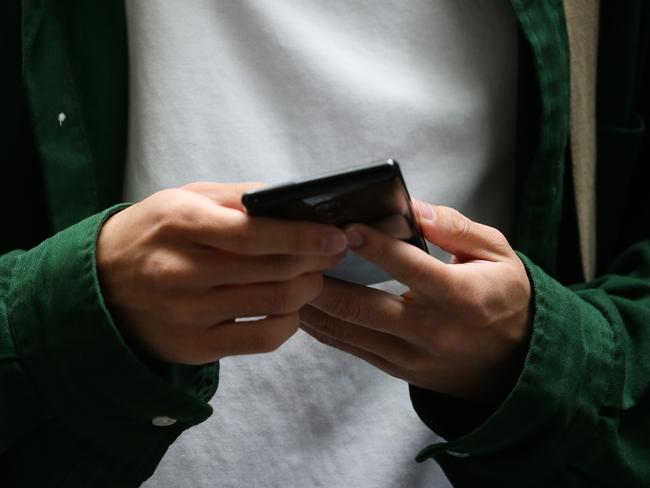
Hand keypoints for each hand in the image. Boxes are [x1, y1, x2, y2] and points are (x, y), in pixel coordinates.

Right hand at [97, 182, 346, 364]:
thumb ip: (237, 196)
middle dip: (314, 261)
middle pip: (272, 271)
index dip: (304, 236)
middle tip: (331, 253)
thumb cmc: (154, 232)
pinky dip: (288, 323)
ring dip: (307, 289)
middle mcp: (179, 270)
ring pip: (272, 304)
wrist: (100, 284)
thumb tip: (293, 200)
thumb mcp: (185, 198)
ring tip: (314, 276)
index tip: (335, 236)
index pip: (254, 233)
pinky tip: (291, 308)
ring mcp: (185, 314)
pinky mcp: (192, 346)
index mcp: (180, 223)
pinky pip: (260, 341)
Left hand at [300, 201, 531, 400]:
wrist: (517, 365)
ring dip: (312, 303)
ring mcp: (411, 355)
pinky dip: (323, 326)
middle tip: (294, 252)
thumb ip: (456, 228)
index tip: (343, 225)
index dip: (372, 245)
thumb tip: (414, 208)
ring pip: (347, 330)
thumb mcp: (497, 254)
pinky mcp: (398, 369)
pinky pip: (351, 348)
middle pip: (360, 305)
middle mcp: (431, 331)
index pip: (407, 267)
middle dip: (320, 278)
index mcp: (460, 297)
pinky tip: (303, 305)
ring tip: (287, 275)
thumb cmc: (505, 298)